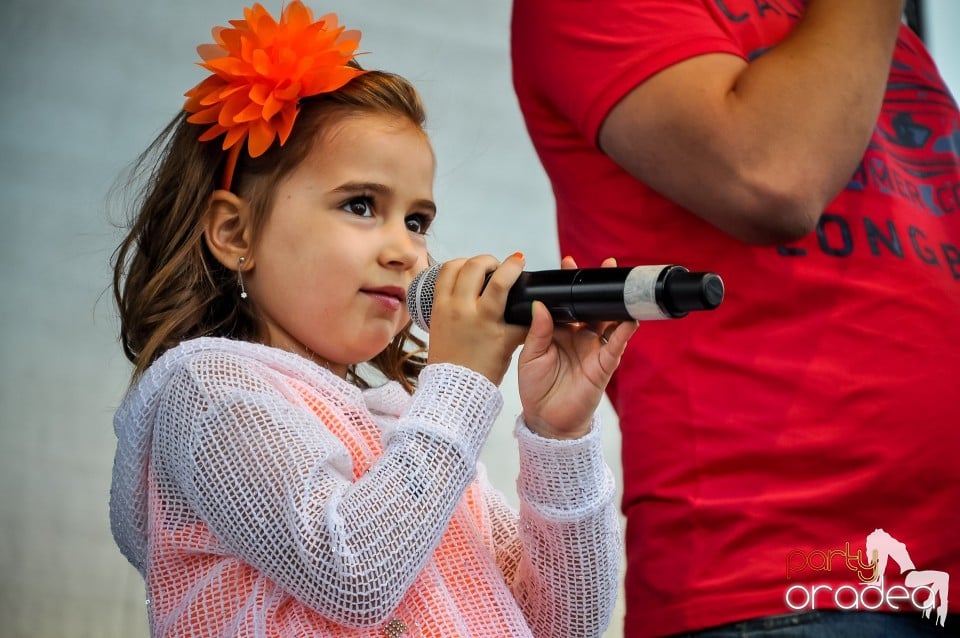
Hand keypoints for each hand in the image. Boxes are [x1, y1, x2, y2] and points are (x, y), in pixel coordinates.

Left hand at [425, 253, 527, 384]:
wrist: (456, 385)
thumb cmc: (483, 369)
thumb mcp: (510, 343)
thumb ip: (523, 322)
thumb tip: (536, 306)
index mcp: (484, 318)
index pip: (500, 281)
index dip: (513, 265)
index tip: (519, 261)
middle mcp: (462, 309)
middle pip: (474, 266)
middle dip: (490, 260)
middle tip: (498, 268)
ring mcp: (445, 307)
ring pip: (453, 267)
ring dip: (468, 262)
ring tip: (479, 270)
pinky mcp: (435, 309)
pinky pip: (440, 279)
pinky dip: (453, 271)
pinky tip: (462, 277)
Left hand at [517, 256, 637, 438]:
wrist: (546, 420)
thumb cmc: (536, 388)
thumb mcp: (530, 355)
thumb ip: (538, 330)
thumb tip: (541, 303)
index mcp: (558, 331)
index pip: (566, 302)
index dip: (568, 284)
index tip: (568, 261)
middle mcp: (579, 336)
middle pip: (592, 306)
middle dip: (598, 286)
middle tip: (605, 264)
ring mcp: (593, 348)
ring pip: (609, 320)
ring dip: (615, 302)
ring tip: (620, 283)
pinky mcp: (604, 364)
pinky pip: (616, 344)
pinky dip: (624, 330)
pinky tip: (629, 317)